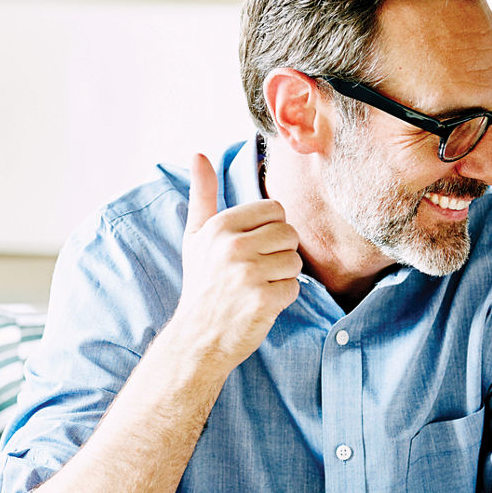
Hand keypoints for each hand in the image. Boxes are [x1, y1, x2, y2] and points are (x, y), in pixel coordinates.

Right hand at [170, 154, 301, 371]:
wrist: (196, 338)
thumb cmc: (201, 285)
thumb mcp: (196, 237)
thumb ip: (202, 195)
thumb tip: (198, 154)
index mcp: (220, 226)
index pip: (275, 210)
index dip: (269, 231)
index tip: (251, 249)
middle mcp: (232, 246)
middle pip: (289, 233)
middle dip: (279, 253)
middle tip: (255, 272)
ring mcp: (248, 273)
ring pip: (295, 261)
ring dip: (282, 277)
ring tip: (257, 288)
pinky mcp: (263, 299)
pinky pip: (295, 287)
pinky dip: (283, 298)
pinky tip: (261, 304)